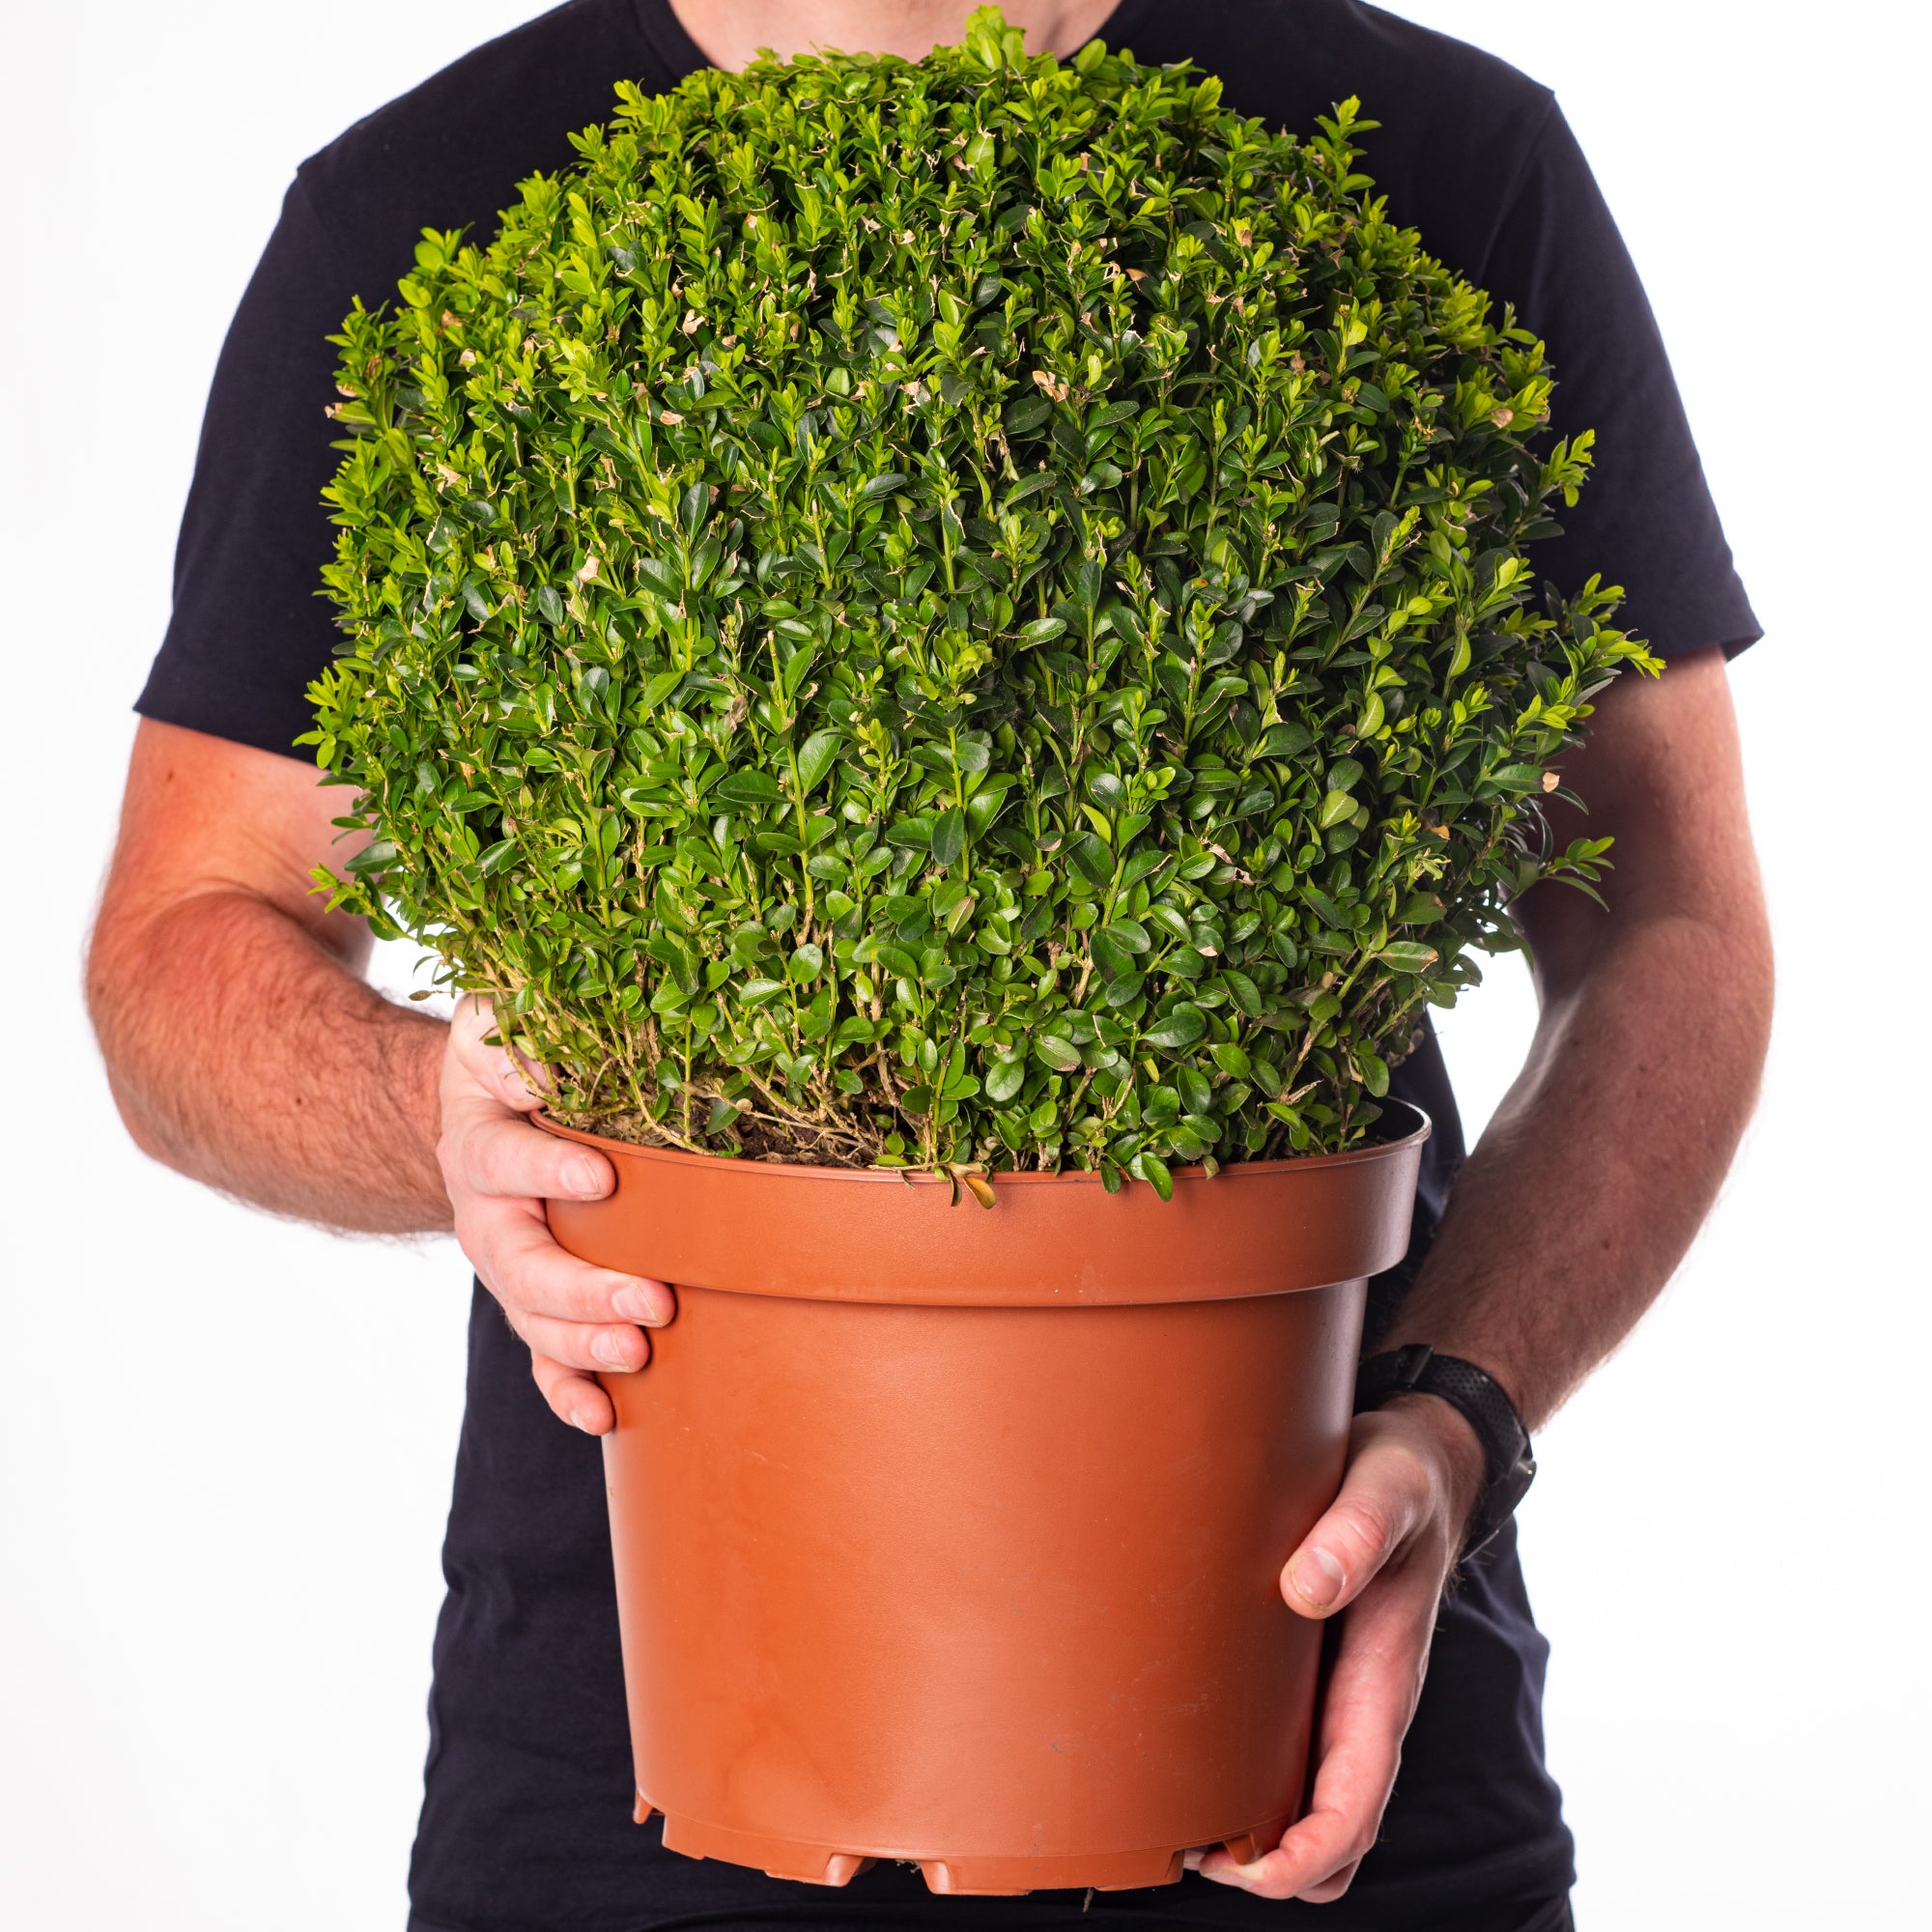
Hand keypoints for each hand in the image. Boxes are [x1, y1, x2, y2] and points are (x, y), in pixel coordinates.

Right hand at [438, 995, 674, 1432]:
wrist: (489, 1108)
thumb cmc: (514, 1055)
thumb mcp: (500, 1024)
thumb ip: (512, 1034)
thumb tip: (538, 1073)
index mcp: (479, 1142)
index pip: (502, 1159)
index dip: (546, 1170)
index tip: (602, 1178)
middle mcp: (486, 1215)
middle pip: (519, 1265)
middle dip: (583, 1290)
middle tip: (649, 1300)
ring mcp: (509, 1266)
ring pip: (532, 1318)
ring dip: (582, 1346)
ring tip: (637, 1353)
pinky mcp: (534, 1301)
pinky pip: (542, 1359)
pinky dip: (568, 1391)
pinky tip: (603, 1414)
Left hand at [1189, 1394, 1487, 1901]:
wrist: (1413, 1460)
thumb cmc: (1403, 1479)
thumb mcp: (1385, 1490)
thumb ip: (1354, 1533)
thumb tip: (1304, 1589)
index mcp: (1385, 1684)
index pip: (1354, 1810)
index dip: (1302, 1859)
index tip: (1240, 1867)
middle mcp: (1361, 1704)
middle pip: (1329, 1834)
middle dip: (1269, 1864)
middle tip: (1186, 1841)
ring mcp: (1336, 1693)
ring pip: (1302, 1800)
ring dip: (1253, 1828)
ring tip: (1173, 1807)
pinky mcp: (1308, 1669)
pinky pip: (1282, 1748)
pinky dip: (1243, 1775)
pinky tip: (1185, 1746)